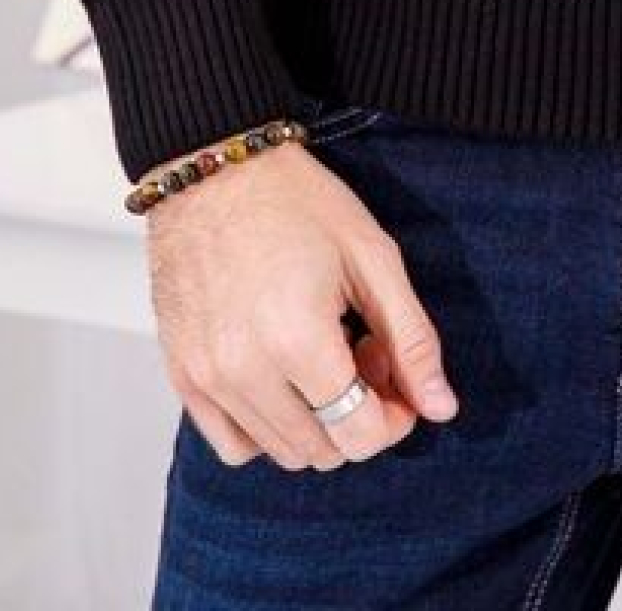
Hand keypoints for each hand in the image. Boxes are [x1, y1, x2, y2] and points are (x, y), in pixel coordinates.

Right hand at [145, 141, 459, 468]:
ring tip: (323, 357)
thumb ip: (411, 337)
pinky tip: (283, 380)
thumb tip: (440, 406)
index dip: (393, 418)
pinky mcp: (181, 375)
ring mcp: (206, 378)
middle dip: (358, 415)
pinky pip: (232, 444)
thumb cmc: (294, 200)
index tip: (395, 378)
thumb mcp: (372, 256)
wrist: (214, 171)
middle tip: (363, 354)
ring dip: (316, 423)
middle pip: (322, 451)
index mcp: (297, 339)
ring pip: (280, 452)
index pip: (358, 435)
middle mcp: (244, 370)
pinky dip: (265, 429)